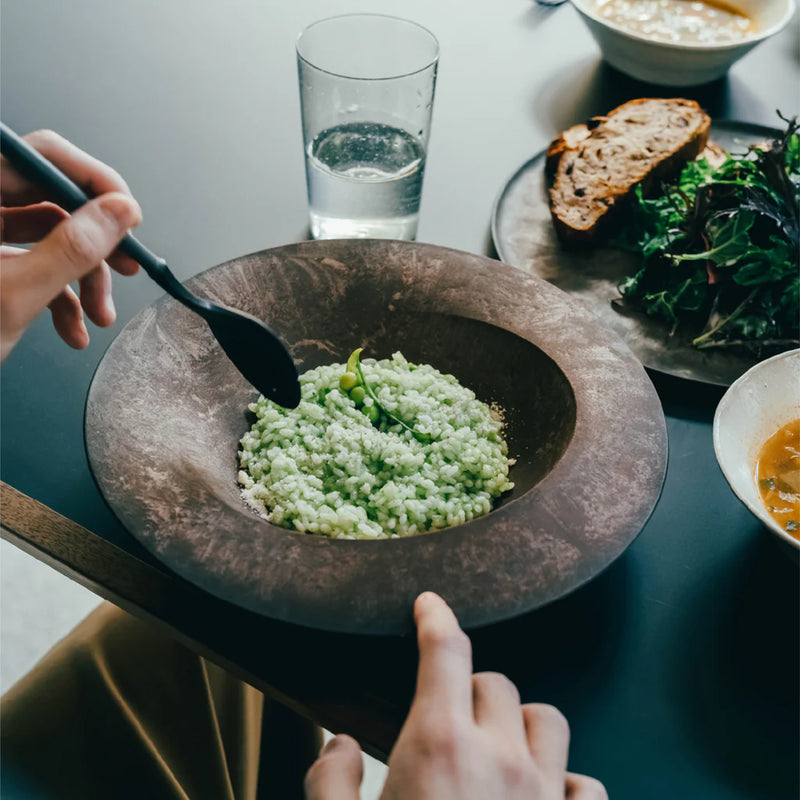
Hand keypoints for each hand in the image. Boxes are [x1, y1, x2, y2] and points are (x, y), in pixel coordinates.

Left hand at [0, 130, 141, 359]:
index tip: (128, 216)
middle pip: (52, 201)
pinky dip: (62, 299)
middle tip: (127, 266)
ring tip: (100, 316)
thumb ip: (70, 248)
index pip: (40, 156)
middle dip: (95, 243)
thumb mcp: (14, 295)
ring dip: (84, 281)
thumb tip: (120, 211)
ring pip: (51, 240)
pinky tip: (73, 330)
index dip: (93, 181)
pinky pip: (36, 268)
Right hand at [304, 592, 606, 799]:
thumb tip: (342, 744)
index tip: (430, 604)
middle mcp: (501, 758)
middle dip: (469, 690)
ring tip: (499, 749)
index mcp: (439, 745)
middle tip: (448, 720)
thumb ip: (329, 781)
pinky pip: (588, 786)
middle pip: (495, 684)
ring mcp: (546, 798)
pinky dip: (567, 783)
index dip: (435, 617)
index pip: (444, 651)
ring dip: (522, 725)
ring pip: (549, 721)